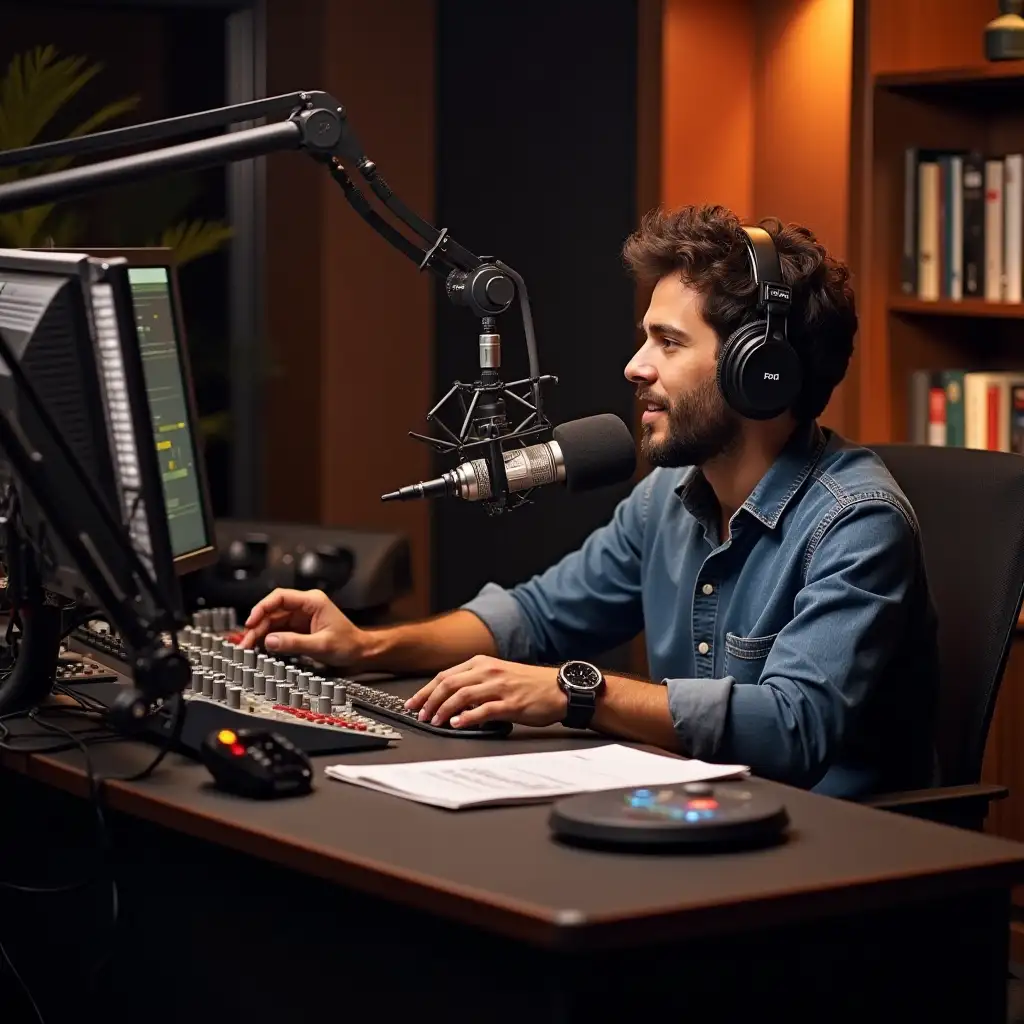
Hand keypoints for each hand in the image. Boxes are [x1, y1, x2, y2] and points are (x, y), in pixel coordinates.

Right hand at [239, 588, 365, 665]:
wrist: (360, 652)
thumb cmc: (348, 644)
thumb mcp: (321, 645)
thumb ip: (295, 643)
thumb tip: (270, 641)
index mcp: (313, 601)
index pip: (281, 597)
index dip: (262, 607)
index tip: (251, 621)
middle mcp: (305, 606)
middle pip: (273, 610)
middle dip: (258, 625)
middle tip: (245, 642)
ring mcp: (301, 617)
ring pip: (273, 621)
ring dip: (260, 633)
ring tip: (248, 647)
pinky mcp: (299, 628)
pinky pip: (279, 630)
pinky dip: (268, 639)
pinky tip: (260, 648)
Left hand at [405, 655, 567, 729]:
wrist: (560, 689)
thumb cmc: (530, 684)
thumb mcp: (499, 675)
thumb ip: (476, 684)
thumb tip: (452, 701)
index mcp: (483, 663)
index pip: (446, 675)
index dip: (426, 690)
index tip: (414, 703)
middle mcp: (489, 672)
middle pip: (449, 683)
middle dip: (429, 700)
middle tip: (420, 714)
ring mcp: (500, 687)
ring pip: (462, 695)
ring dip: (443, 709)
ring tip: (434, 721)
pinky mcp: (511, 704)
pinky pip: (484, 710)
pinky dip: (467, 717)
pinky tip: (457, 724)